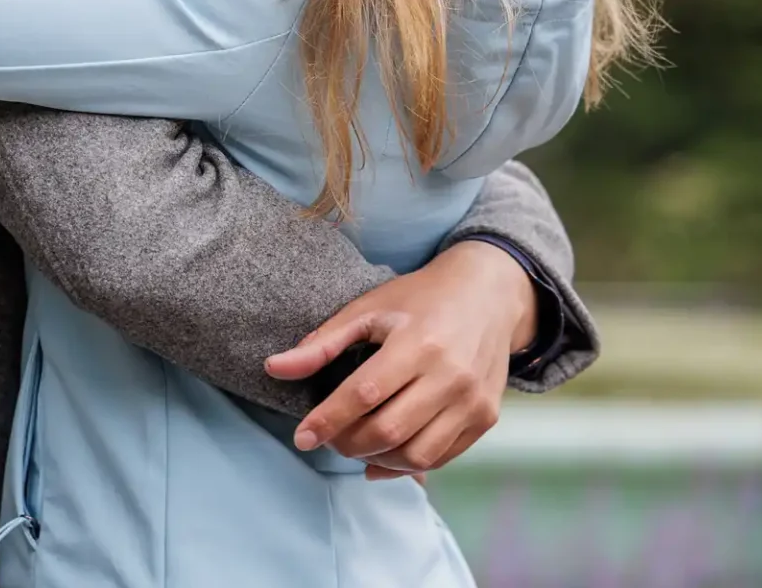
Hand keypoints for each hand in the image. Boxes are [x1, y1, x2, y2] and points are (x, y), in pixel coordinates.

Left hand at [264, 239, 537, 479]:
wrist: (488, 295)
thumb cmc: (420, 299)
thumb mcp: (368, 309)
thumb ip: (322, 344)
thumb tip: (273, 368)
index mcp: (417, 343)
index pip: (364, 394)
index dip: (328, 420)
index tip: (302, 436)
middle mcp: (450, 376)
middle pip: (388, 431)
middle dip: (347, 443)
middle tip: (328, 437)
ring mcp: (472, 401)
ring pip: (416, 454)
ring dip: (376, 458)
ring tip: (355, 444)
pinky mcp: (485, 418)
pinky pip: (441, 458)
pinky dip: (406, 466)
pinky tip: (382, 457)